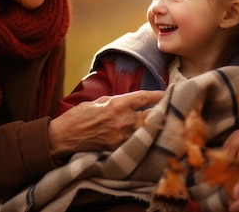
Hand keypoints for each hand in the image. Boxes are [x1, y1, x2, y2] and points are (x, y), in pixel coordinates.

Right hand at [48, 90, 163, 157]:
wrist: (64, 136)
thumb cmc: (79, 116)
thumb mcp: (99, 101)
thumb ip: (117, 101)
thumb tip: (131, 101)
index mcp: (117, 104)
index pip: (144, 97)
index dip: (159, 94)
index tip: (170, 92)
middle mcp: (122, 120)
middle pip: (151, 116)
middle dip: (163, 112)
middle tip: (173, 108)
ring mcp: (121, 136)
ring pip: (146, 130)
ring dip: (155, 126)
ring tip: (166, 122)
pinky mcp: (118, 148)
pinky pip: (136, 141)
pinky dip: (143, 137)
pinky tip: (149, 135)